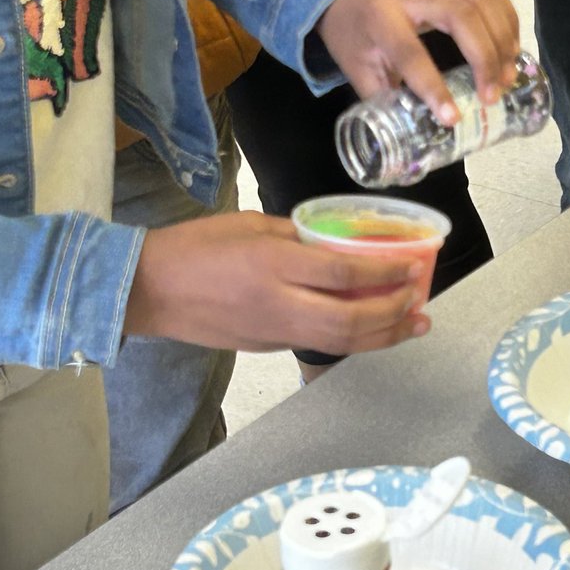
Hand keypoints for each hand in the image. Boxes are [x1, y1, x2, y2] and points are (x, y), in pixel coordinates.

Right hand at [124, 211, 429, 355]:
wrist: (149, 289)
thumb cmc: (195, 246)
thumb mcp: (251, 223)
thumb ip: (297, 234)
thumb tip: (337, 242)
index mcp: (275, 263)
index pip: (345, 274)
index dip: (386, 274)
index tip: (412, 265)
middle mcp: (279, 303)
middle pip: (351, 321)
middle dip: (395, 314)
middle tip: (420, 301)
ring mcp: (273, 331)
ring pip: (340, 343)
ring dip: (384, 336)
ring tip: (413, 325)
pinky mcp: (266, 346)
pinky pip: (319, 345)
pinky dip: (352, 340)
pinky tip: (371, 329)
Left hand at [316, 0, 519, 125]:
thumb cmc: (354, 36)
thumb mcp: (358, 71)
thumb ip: (385, 100)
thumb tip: (416, 136)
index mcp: (380, 19)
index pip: (410, 52)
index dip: (432, 86)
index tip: (451, 119)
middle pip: (461, 16)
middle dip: (483, 58)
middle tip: (491, 96)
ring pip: (483, 0)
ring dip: (502, 40)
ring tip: (506, 77)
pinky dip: (508, 21)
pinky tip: (511, 49)